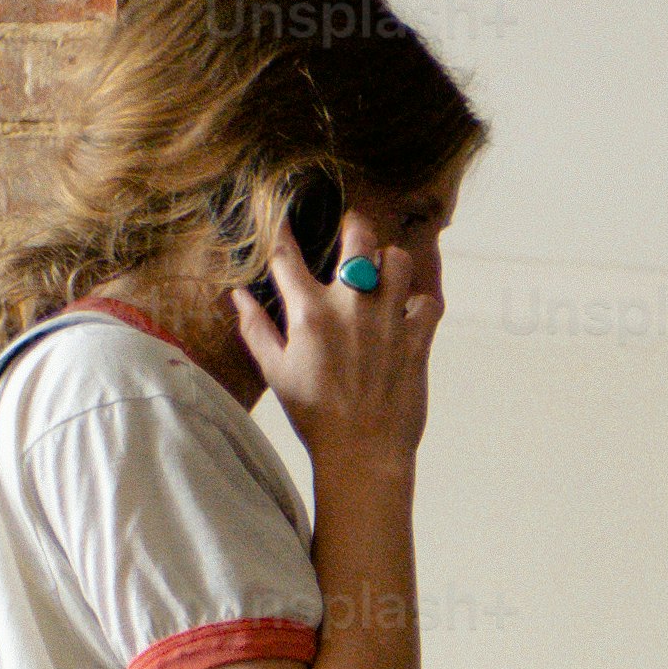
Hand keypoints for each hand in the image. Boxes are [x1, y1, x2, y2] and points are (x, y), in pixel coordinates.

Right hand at [236, 225, 439, 467]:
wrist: (363, 454)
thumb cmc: (315, 415)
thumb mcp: (275, 371)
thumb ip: (255, 328)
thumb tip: (238, 294)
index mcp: (309, 311)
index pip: (287, 253)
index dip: (282, 228)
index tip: (283, 215)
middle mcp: (350, 307)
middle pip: (358, 238)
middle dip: (355, 228)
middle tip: (353, 234)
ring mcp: (388, 321)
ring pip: (399, 261)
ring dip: (392, 263)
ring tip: (384, 277)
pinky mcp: (418, 341)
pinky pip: (429, 303)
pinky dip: (421, 303)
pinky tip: (409, 313)